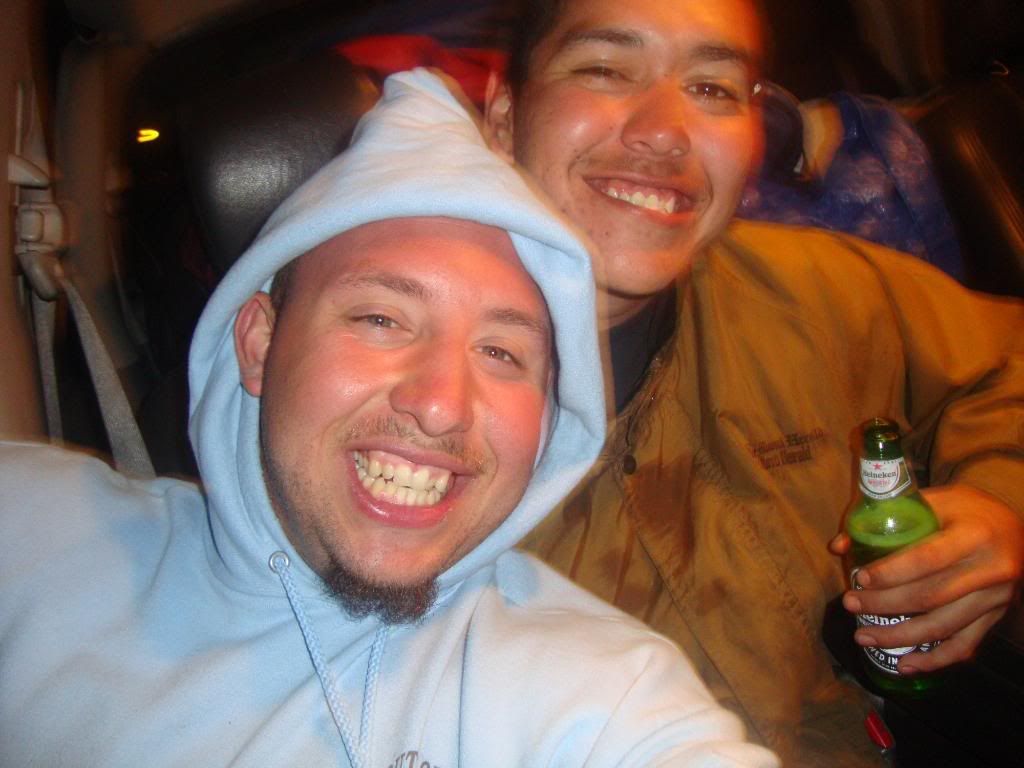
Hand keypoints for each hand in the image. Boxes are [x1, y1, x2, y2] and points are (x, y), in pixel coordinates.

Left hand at [830, 485, 1023, 673]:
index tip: (859, 579)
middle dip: (884, 604)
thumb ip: (887, 518)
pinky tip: (905, 664)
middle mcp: (990, 570)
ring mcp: (996, 598)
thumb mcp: (933, 501)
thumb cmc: (966, 509)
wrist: (1015, 524)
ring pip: (944, 626)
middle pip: (931, 596)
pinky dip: (934, 660)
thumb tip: (839, 546)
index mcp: (974, 535)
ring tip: (863, 636)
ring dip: (899, 636)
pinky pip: (965, 645)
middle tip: (850, 604)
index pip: (928, 559)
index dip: (891, 573)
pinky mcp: (996, 617)